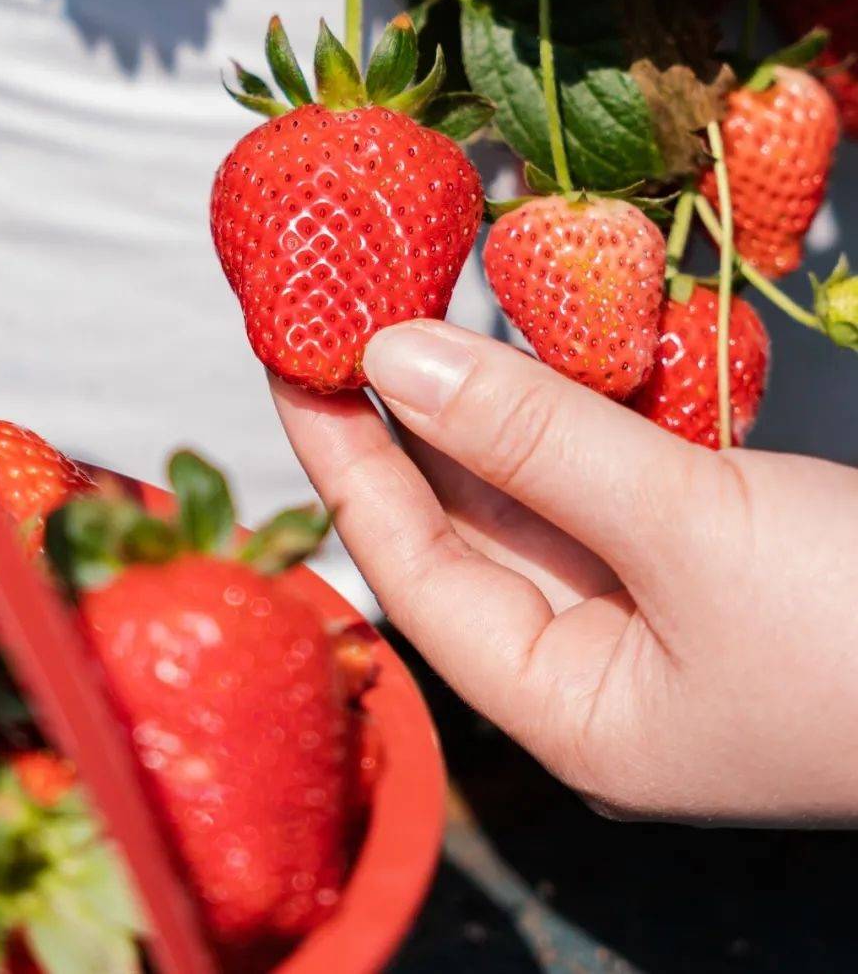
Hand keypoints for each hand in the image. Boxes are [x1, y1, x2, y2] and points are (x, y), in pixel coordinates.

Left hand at [271, 319, 857, 822]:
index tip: (290, 359)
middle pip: (467, 528)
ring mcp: (665, 605)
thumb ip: (536, 439)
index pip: (412, 572)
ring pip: (543, 489)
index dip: (344, 459)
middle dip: (406, 419)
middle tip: (339, 311)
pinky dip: (583, 401)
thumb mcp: (690, 529)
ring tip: (422, 301)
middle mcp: (601, 665)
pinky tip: (544, 330)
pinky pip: (618, 468)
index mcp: (572, 710)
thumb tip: (387, 357)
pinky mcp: (720, 548)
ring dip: (492, 398)